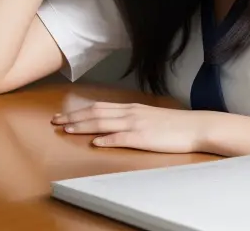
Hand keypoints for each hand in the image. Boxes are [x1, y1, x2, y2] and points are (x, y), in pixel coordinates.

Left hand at [51, 102, 211, 153]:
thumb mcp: (149, 117)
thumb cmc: (174, 124)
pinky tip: (95, 143)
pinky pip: (122, 138)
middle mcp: (130, 113)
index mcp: (131, 108)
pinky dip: (107, 139)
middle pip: (95, 113)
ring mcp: (136, 124)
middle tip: (54, 121)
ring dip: (83, 126)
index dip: (78, 111)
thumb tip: (113, 124)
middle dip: (73, 117)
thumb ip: (131, 118)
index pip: (98, 107)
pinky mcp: (143, 137)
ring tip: (66, 129)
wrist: (195, 126)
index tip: (62, 115)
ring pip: (104, 122)